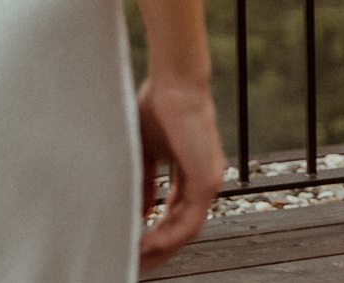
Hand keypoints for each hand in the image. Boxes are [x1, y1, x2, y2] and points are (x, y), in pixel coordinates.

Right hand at [136, 74, 223, 269]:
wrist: (174, 82)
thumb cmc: (158, 105)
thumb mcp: (145, 150)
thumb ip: (144, 180)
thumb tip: (139, 210)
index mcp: (192, 170)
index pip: (175, 211)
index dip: (155, 229)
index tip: (133, 242)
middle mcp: (205, 178)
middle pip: (182, 225)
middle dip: (158, 247)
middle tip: (134, 262)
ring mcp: (209, 180)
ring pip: (187, 229)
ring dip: (161, 248)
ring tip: (135, 258)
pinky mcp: (208, 179)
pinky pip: (190, 221)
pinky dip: (167, 236)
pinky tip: (146, 244)